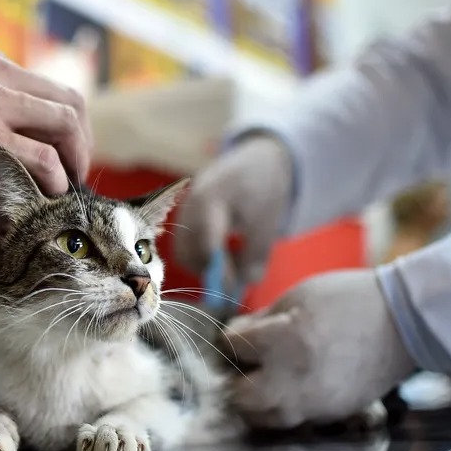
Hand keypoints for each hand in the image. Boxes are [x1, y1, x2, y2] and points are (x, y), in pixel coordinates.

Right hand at [0, 37, 89, 194]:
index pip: (35, 85)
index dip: (52, 121)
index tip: (52, 149)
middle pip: (66, 99)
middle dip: (78, 139)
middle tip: (73, 171)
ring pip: (66, 123)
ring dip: (75, 159)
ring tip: (67, 189)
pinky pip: (42, 159)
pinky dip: (53, 180)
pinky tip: (47, 198)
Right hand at [175, 136, 292, 285]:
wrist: (258, 159)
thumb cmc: (265, 189)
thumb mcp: (268, 222)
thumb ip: (256, 255)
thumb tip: (246, 284)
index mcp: (212, 200)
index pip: (207, 245)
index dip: (219, 272)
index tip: (233, 291)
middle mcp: (190, 204)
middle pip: (188, 253)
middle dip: (210, 272)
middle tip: (236, 278)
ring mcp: (183, 209)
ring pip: (183, 252)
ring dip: (204, 266)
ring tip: (232, 260)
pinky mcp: (183, 215)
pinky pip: (184, 245)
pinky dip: (201, 256)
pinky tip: (223, 251)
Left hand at [220, 269, 414, 428]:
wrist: (404, 322)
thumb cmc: (350, 300)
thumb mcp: (299, 296)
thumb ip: (263, 319)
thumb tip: (237, 334)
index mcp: (282, 341)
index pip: (234, 347)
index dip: (230, 339)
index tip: (235, 336)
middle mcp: (291, 379)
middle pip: (241, 397)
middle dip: (236, 382)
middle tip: (243, 368)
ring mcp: (313, 403)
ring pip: (266, 419)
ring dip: (257, 404)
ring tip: (262, 385)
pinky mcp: (332, 415)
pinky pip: (296, 421)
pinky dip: (286, 410)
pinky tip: (290, 391)